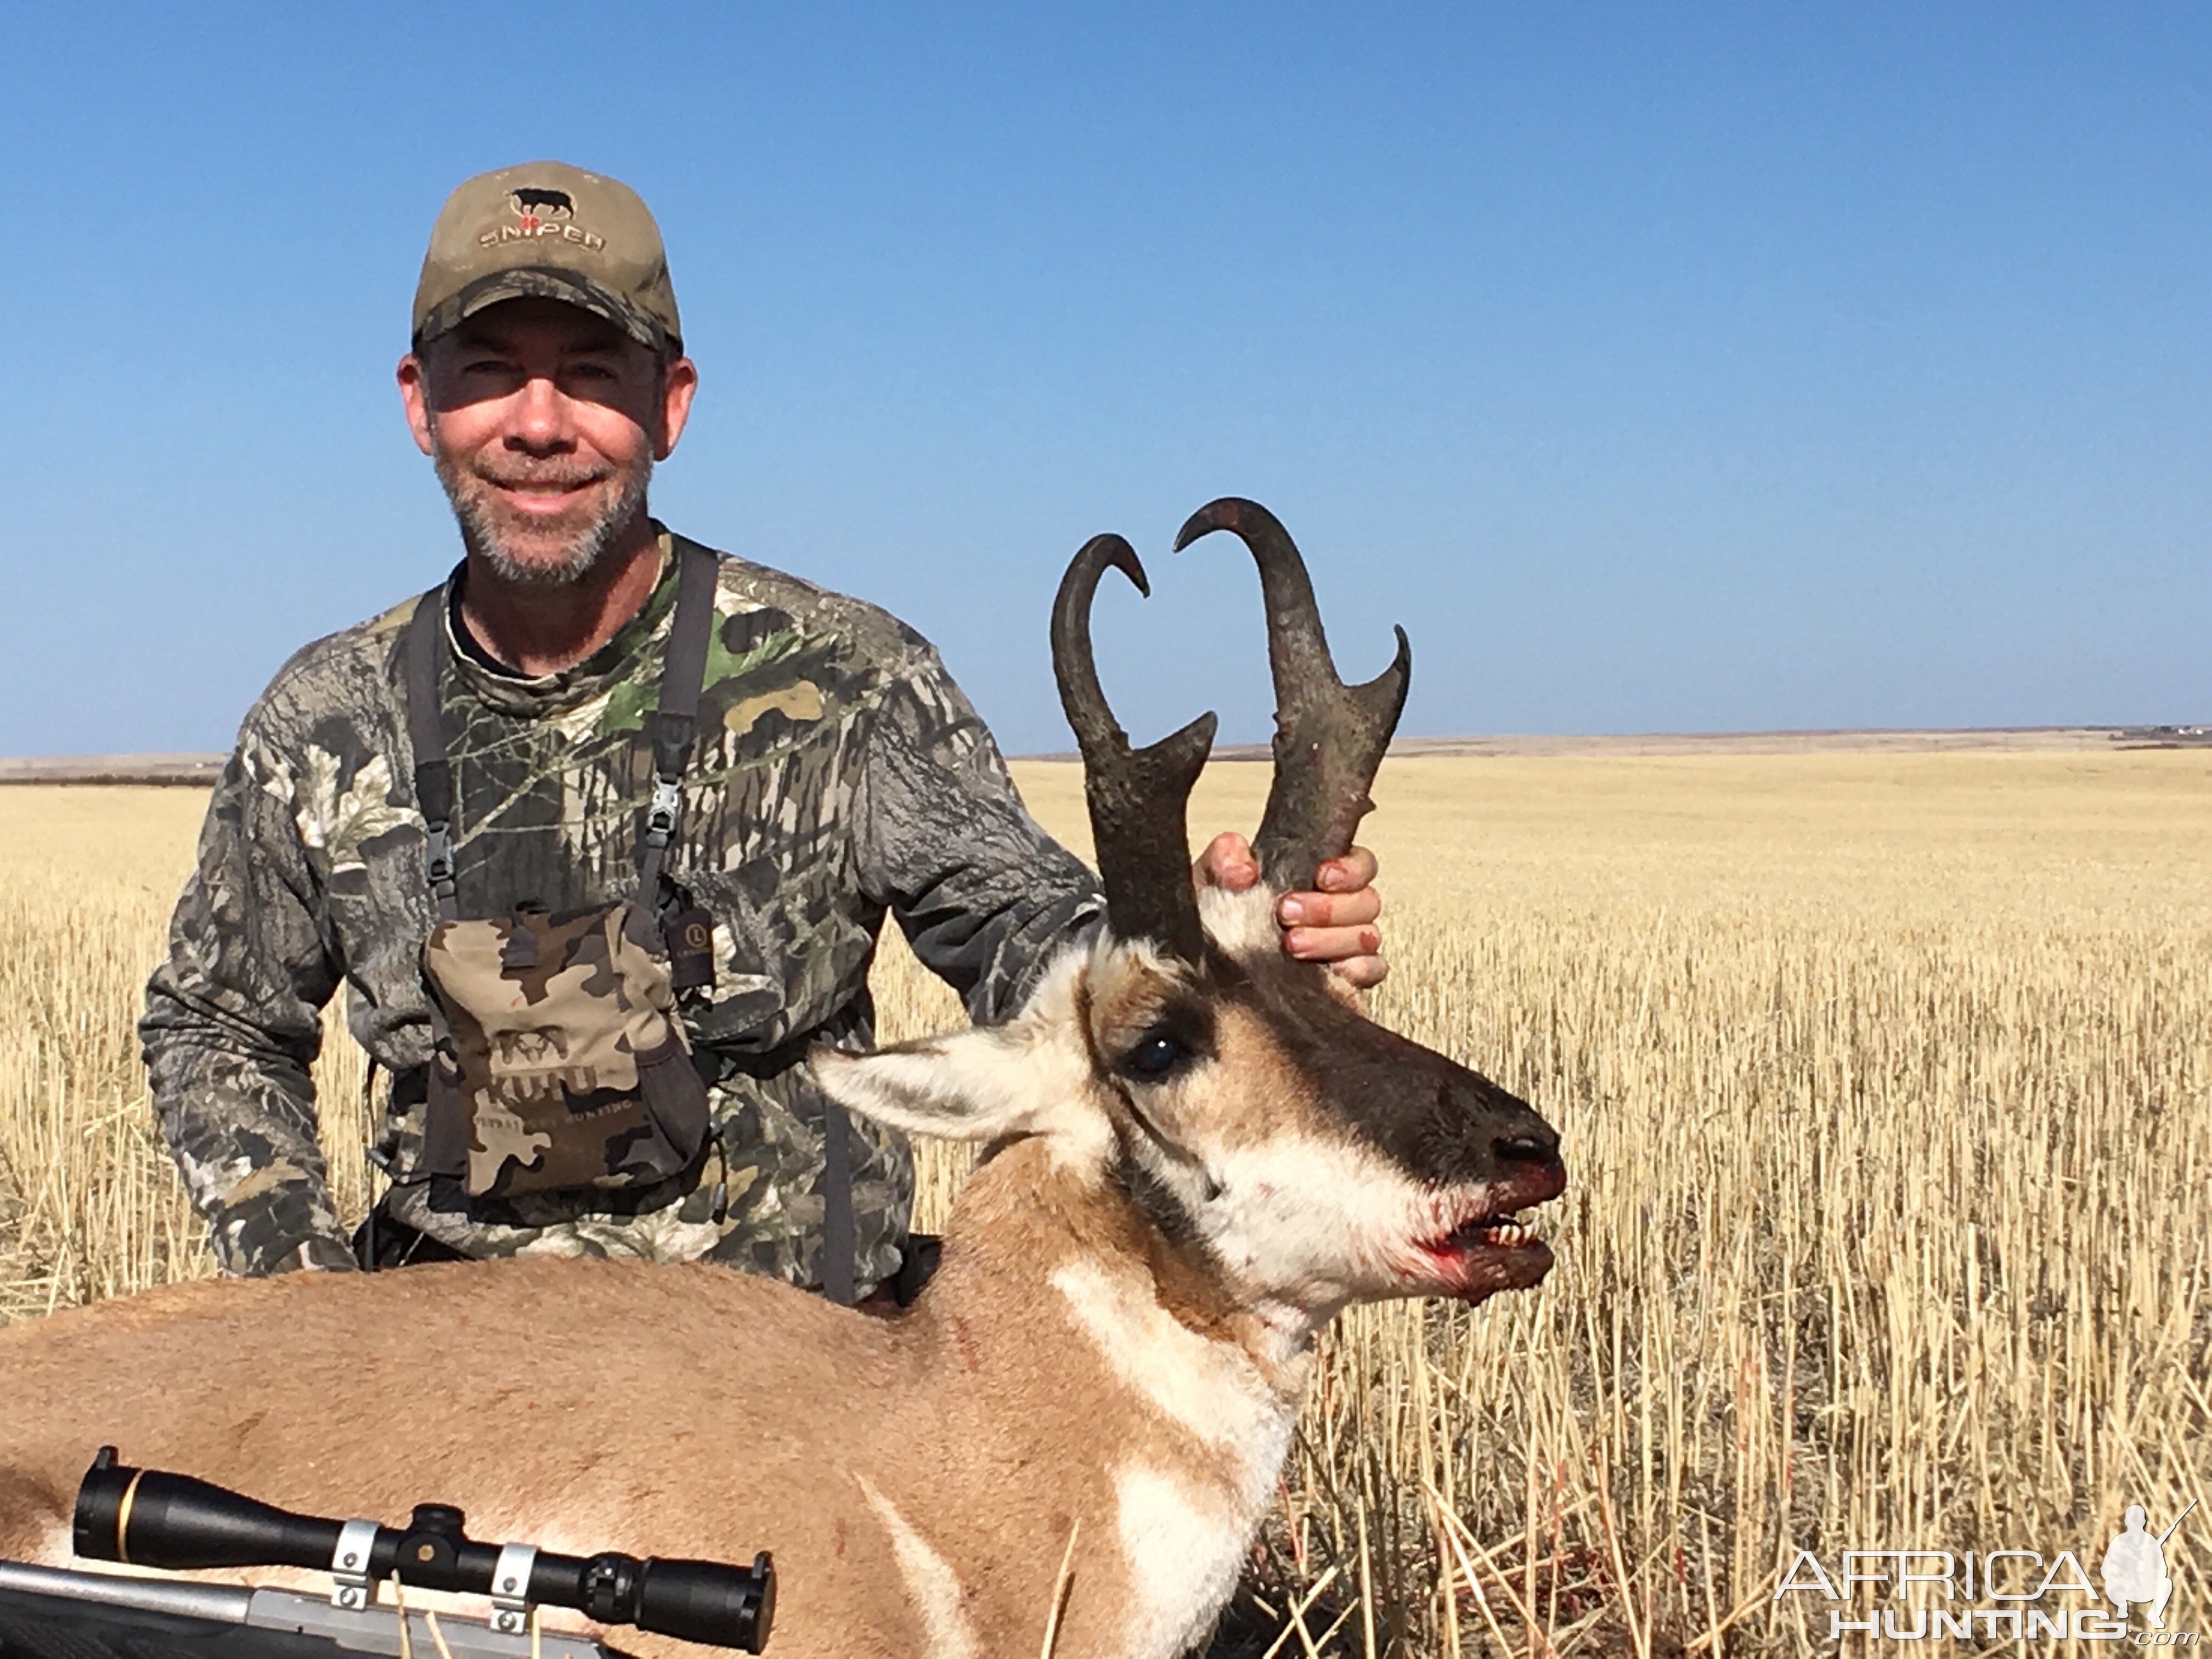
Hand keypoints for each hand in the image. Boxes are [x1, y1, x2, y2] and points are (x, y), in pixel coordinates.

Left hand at [1193, 832, 1386, 988]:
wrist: (1202, 958)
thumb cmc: (1217, 911)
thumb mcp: (1212, 876)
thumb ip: (1226, 857)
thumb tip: (1244, 871)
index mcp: (1318, 875)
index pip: (1360, 863)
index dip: (1350, 868)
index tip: (1321, 876)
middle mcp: (1339, 909)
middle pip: (1366, 901)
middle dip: (1328, 907)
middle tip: (1287, 912)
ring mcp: (1345, 943)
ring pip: (1367, 935)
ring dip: (1332, 939)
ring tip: (1291, 944)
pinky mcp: (1345, 977)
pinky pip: (1372, 970)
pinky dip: (1357, 969)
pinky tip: (1329, 969)